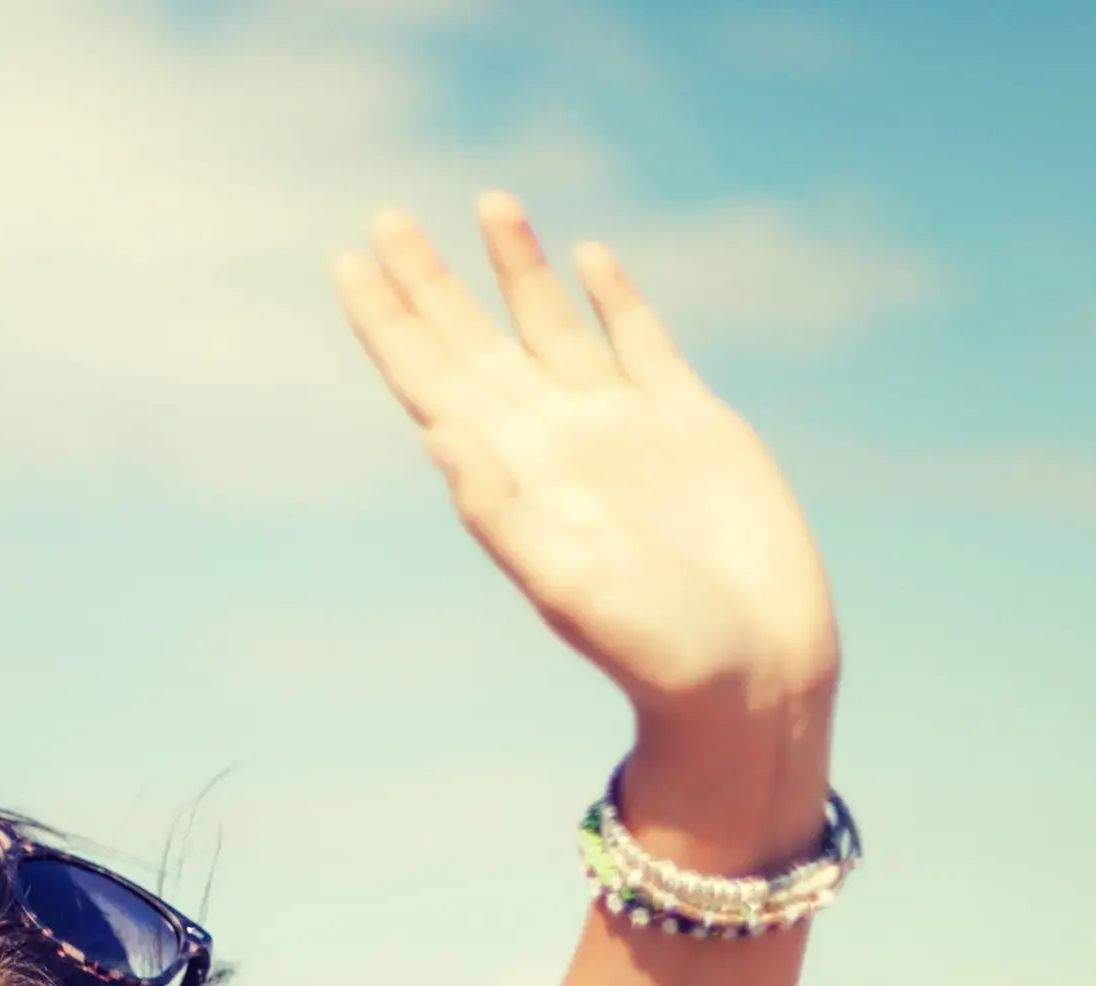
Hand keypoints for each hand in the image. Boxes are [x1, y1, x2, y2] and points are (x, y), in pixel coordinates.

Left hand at [339, 195, 839, 748]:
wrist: (749, 673)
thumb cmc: (652, 647)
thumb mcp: (563, 583)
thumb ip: (498, 512)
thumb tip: (434, 431)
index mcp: (512, 477)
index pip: (430, 382)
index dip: (389, 324)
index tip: (346, 263)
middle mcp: (554, 443)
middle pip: (474, 343)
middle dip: (430, 282)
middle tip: (384, 215)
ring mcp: (621, 428)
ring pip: (552, 326)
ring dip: (516, 268)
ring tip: (486, 200)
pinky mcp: (691, 424)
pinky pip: (641, 343)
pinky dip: (614, 297)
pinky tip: (587, 255)